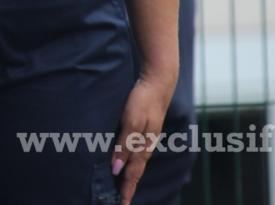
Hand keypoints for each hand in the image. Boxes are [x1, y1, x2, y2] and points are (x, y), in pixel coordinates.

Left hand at [111, 76, 174, 204]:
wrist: (158, 81)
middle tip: (120, 201)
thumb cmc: (143, 100)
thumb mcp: (131, 122)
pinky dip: (130, 160)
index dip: (126, 190)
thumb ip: (124, 145)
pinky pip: (136, 150)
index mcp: (143, 147)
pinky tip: (126, 159)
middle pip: (135, 171)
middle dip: (128, 186)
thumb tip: (116, 168)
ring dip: (128, 174)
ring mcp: (146, 137)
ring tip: (122, 186)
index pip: (133, 174)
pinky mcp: (144, 128)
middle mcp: (145, 145)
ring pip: (136, 161)